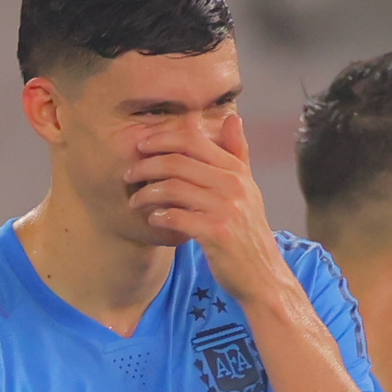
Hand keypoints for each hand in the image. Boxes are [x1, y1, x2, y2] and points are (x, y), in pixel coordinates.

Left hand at [114, 114, 292, 302]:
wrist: (262, 274)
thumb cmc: (248, 231)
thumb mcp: (248, 188)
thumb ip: (238, 153)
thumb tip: (234, 117)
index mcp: (236, 170)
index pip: (193, 140)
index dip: (162, 139)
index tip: (141, 146)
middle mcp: (233, 185)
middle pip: (178, 161)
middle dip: (146, 165)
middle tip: (129, 174)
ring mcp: (226, 208)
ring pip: (173, 187)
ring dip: (146, 193)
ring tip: (135, 200)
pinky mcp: (217, 233)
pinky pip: (177, 216)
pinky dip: (159, 216)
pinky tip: (153, 219)